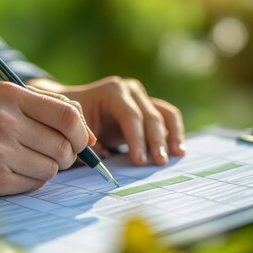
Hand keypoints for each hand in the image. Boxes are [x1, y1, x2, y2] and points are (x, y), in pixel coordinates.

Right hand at [0, 81, 95, 196]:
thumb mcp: (7, 102)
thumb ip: (51, 110)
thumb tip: (92, 138)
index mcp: (9, 94)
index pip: (68, 116)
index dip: (83, 133)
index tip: (81, 141)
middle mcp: (2, 119)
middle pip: (64, 146)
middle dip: (65, 155)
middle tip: (49, 153)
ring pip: (52, 168)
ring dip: (47, 169)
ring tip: (23, 160)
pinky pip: (35, 184)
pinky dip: (30, 181)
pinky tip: (9, 171)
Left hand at [28, 77, 185, 165]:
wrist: (74, 106)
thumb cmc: (73, 120)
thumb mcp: (76, 129)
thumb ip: (88, 142)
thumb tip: (107, 157)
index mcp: (111, 91)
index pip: (130, 116)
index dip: (137, 140)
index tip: (139, 162)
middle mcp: (130, 90)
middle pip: (150, 116)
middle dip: (156, 141)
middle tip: (159, 163)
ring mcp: (142, 96)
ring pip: (165, 114)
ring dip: (171, 136)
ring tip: (176, 155)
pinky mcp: (150, 106)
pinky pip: (168, 117)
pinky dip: (175, 132)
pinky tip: (178, 150)